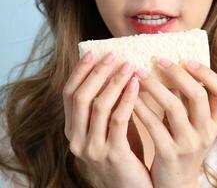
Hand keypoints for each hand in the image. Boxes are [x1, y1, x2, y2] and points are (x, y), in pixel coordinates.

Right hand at [62, 51, 152, 187]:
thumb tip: (116, 72)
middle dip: (97, 73)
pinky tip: (136, 85)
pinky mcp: (112, 154)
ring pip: (98, 106)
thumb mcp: (109, 128)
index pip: (69, 94)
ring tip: (129, 66)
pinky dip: (126, 99)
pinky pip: (118, 120)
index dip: (80, 72)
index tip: (93, 53)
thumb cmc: (123, 152)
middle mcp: (76, 139)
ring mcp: (92, 148)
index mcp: (73, 130)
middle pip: (80, 97)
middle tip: (113, 56)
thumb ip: (107, 107)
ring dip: (113, 82)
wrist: (131, 187)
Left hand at [133, 57, 216, 187]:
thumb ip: (187, 103)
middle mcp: (205, 132)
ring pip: (173, 107)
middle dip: (177, 74)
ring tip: (140, 73)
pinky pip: (153, 124)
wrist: (176, 184)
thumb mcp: (193, 127)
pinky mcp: (169, 153)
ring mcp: (188, 144)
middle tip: (159, 60)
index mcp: (215, 123)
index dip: (208, 74)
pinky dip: (141, 107)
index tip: (187, 60)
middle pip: (197, 95)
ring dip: (154, 86)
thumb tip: (171, 71)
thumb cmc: (182, 147)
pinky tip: (131, 98)